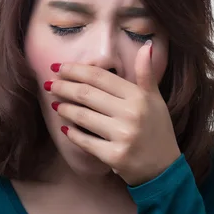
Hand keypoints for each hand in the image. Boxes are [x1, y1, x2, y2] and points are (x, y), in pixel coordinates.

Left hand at [46, 41, 181, 185]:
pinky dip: (72, 133)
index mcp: (139, 97)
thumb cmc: (158, 130)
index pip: (101, 77)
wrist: (164, 168)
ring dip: (64, 108)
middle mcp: (131, 114)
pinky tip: (64, 127)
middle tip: (49, 83)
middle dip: (64, 86)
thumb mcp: (156, 99)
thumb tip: (146, 45)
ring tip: (56, 103)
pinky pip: (85, 141)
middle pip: (87, 94)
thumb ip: (146, 73)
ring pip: (82, 116)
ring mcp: (122, 135)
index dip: (77, 70)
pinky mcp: (114, 156)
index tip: (60, 67)